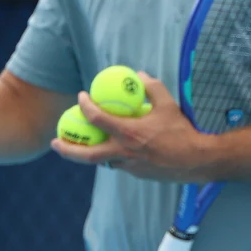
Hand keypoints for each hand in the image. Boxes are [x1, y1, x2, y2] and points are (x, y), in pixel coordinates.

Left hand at [49, 72, 214, 182]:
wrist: (196, 161)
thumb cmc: (182, 131)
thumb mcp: (168, 104)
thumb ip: (151, 87)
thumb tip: (139, 74)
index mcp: (129, 133)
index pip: (97, 119)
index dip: (85, 106)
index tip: (80, 97)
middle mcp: (124, 153)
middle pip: (86, 155)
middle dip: (67, 149)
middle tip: (54, 142)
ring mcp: (129, 166)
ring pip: (101, 161)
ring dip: (88, 154)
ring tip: (79, 145)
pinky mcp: (136, 175)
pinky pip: (118, 164)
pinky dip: (110, 156)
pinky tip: (112, 148)